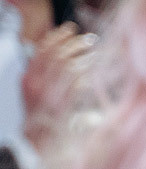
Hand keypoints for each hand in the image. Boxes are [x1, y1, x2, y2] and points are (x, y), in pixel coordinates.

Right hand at [21, 24, 91, 142]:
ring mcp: (48, 95)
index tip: (70, 28)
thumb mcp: (35, 91)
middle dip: (74, 43)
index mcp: (28, 78)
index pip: (41, 50)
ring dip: (83, 57)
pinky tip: (94, 69)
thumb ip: (43, 73)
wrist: (38, 140)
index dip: (57, 36)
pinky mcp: (62, 106)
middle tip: (89, 38)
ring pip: (68, 67)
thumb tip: (59, 53)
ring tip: (95, 52)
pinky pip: (76, 84)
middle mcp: (36, 85)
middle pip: (56, 55)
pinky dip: (86, 74)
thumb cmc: (41, 115)